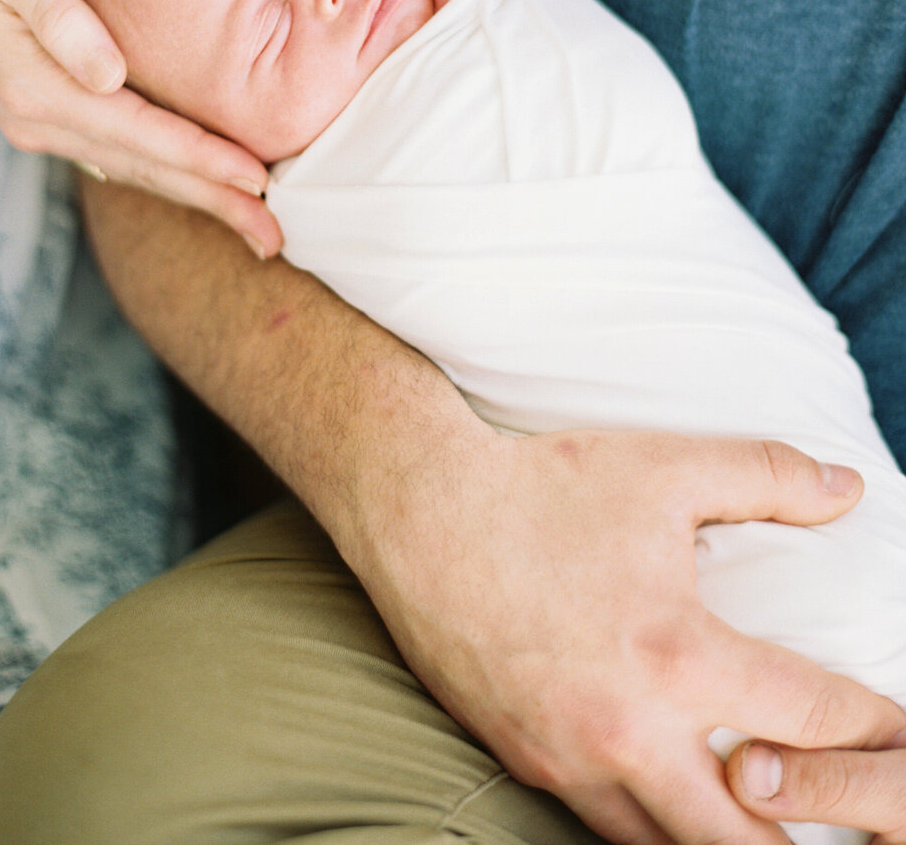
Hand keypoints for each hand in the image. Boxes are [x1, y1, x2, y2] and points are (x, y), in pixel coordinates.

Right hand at [0, 0, 281, 257]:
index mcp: (36, 86)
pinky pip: (122, 157)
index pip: (137, 132)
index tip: (257, 181)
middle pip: (142, 168)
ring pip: (135, 171)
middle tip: (276, 236)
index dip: (199, 158)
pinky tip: (208, 190)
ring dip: (198, 199)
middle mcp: (38, 120)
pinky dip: (169, 176)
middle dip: (213, 201)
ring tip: (258, 226)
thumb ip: (60, 15)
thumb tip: (108, 74)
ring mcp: (42, 127)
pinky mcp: (53, 121)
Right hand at [350, 426, 905, 844]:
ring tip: (764, 826)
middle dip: (807, 841)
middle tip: (846, 824)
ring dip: (725, 842)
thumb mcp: (663, 467)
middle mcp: (629, 728)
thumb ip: (767, 475)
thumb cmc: (544, 487)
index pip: (811, 720)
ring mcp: (572, 757)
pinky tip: (674, 806)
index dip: (874, 730)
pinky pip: (605, 823)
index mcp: (676, 653)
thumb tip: (851, 489)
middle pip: (749, 841)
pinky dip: (652, 825)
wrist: (418, 509)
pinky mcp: (526, 761)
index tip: (901, 733)